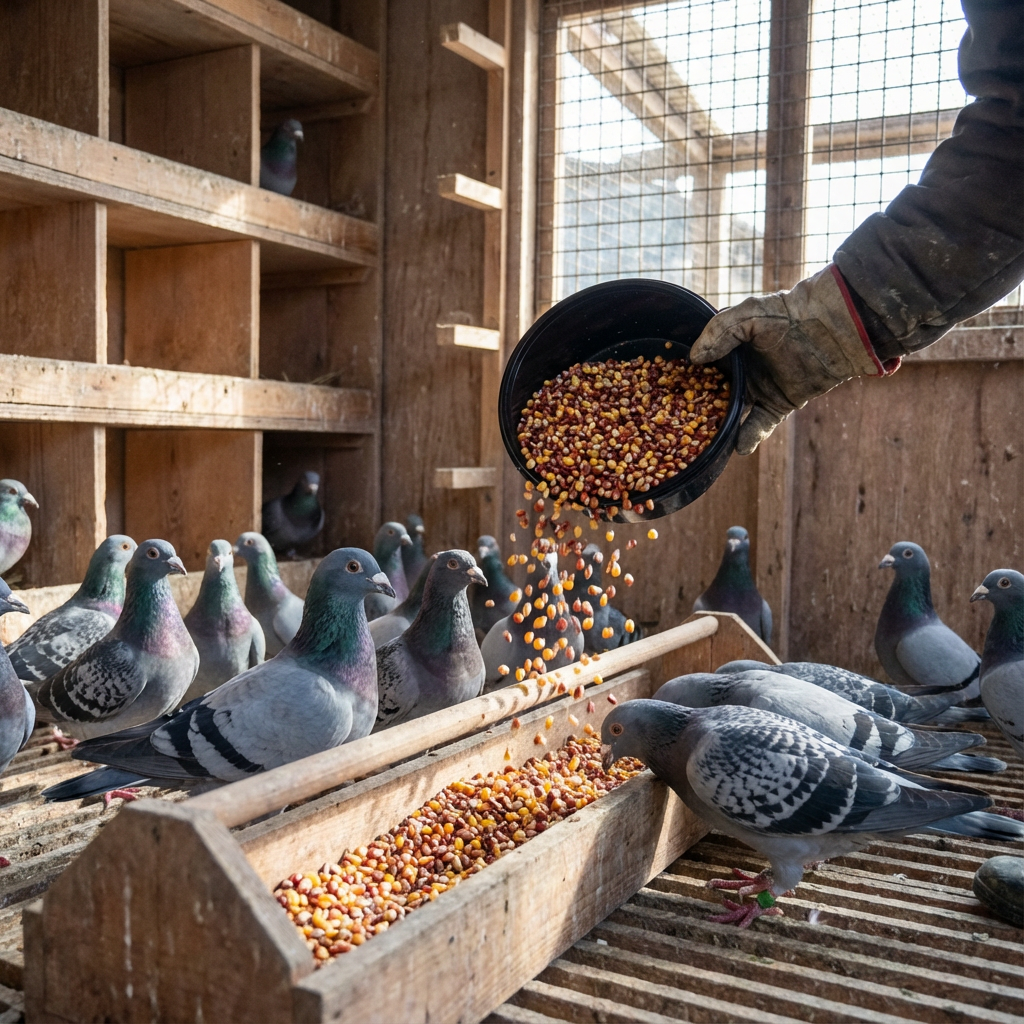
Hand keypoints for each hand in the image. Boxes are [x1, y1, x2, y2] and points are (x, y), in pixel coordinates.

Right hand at [690, 266, 886, 453]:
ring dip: (720, 426)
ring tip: (703, 442)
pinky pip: (760, 425)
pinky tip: (739, 447)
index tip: (665, 390)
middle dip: (697, 408)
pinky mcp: (779, 404)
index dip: (686, 378)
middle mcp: (742, 371)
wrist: (829, 327)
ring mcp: (760, 389)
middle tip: (677, 424)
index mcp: (730, 349)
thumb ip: (719, 332)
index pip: (702, 367)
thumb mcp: (747, 315)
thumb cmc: (787, 313)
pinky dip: (749, 437)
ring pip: (734, 412)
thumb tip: (694, 359)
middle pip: (713, 393)